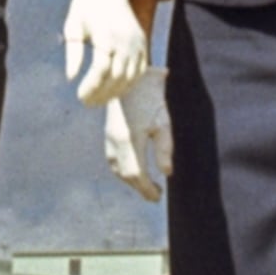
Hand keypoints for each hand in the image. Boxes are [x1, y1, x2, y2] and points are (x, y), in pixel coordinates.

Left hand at [61, 0, 150, 102]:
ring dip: (115, 92)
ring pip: (130, 76)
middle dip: (102, 94)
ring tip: (99, 99)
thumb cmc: (85, 8)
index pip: (101, 70)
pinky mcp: (143, 44)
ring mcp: (137, 42)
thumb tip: (71, 77)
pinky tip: (115, 91)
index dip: (91, 87)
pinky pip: (140, 71)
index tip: (80, 96)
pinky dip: (129, 84)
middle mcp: (125, 39)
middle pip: (116, 76)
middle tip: (87, 102)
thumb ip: (73, 53)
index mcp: (106, 34)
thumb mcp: (72, 26)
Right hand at [102, 85, 169, 201]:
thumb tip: (166, 173)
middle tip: (155, 195)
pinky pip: (113, 160)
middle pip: (126, 175)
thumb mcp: (163, 123)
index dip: (148, 189)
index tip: (159, 197)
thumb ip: (165, 149)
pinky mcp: (108, 134)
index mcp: (130, 140)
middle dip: (140, 188)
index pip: (137, 175)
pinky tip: (132, 172)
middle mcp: (116, 142)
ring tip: (146, 186)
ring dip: (131, 181)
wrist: (132, 77)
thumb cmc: (152, 99)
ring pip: (117, 169)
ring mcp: (109, 138)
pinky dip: (122, 171)